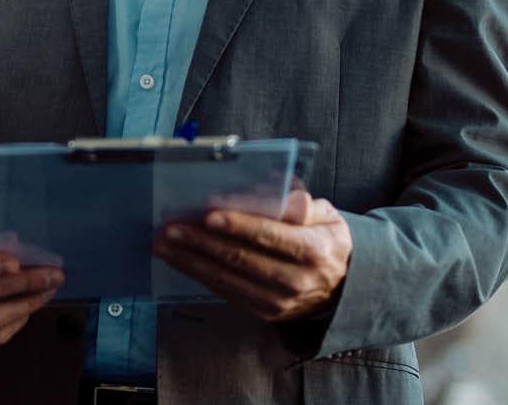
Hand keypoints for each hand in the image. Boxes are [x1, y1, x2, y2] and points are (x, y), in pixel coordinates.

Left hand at [153, 189, 351, 321]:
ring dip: (190, 261)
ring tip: (164, 244)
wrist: (343, 285)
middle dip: (200, 242)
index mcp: (315, 249)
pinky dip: (200, 276)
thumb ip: (302, 203)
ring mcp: (281, 301)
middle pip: (241, 258)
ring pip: (228, 279)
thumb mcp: (327, 215)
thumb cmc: (325, 239)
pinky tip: (181, 260)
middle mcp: (298, 280)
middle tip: (170, 227)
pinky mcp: (266, 313)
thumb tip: (279, 193)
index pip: (271, 235)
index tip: (207, 215)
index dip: (238, 225)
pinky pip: (227, 293)